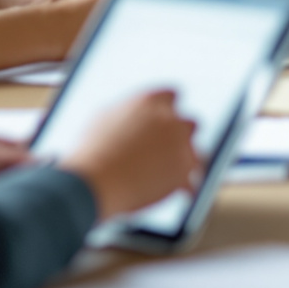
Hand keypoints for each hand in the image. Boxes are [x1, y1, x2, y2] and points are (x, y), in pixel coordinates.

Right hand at [60, 89, 199, 219]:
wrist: (93, 182)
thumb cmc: (91, 151)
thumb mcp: (103, 118)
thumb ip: (126, 112)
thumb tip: (132, 116)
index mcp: (151, 101)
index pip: (172, 96)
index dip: (167, 109)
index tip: (165, 119)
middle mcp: (170, 120)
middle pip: (190, 123)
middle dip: (180, 136)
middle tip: (169, 147)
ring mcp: (180, 146)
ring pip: (197, 152)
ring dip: (186, 161)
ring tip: (174, 173)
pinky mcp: (183, 173)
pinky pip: (194, 180)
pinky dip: (185, 186)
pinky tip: (178, 191)